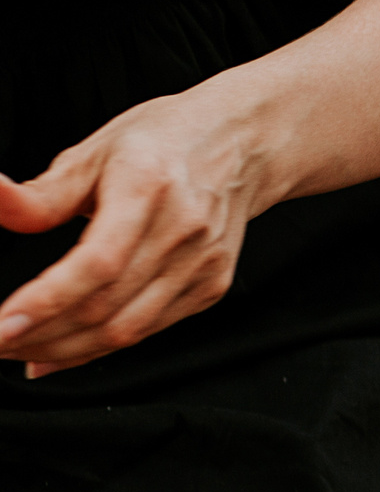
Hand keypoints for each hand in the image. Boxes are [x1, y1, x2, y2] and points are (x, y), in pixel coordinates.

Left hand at [0, 91, 277, 377]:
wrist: (243, 145)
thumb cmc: (165, 141)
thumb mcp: (94, 153)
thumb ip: (40, 194)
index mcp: (149, 186)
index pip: (99, 262)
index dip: (47, 301)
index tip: (3, 325)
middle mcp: (184, 230)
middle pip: (107, 305)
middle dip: (41, 334)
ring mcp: (203, 263)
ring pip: (126, 329)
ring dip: (65, 349)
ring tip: (20, 350)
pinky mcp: (211, 286)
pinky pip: (148, 330)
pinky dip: (99, 348)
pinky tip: (63, 350)